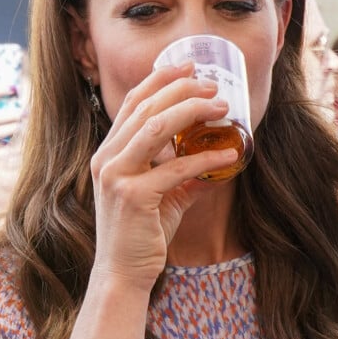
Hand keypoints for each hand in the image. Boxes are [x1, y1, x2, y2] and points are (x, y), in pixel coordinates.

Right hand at [90, 62, 237, 289]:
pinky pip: (176, 167)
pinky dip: (206, 158)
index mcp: (110, 151)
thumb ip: (185, 172)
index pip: (132, 103)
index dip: (160, 80)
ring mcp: (116, 175)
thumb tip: (219, 156)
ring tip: (221, 106)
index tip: (187, 65)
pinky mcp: (133, 196)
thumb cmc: (142, 231)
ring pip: (156, 126)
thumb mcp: (163, 194)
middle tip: (213, 84)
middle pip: (146, 107)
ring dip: (192, 110)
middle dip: (182, 89)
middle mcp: (107, 157)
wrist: (123, 273)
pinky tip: (230, 154)